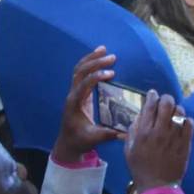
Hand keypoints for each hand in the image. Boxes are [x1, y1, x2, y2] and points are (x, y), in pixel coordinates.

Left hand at [54, 48, 123, 164]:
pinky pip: (81, 74)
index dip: (97, 77)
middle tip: (112, 57)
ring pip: (79, 70)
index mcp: (74, 103)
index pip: (84, 84)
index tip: (112, 73)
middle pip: (80, 72)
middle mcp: (72, 94)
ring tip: (103, 49)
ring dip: (91, 59)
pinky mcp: (78, 93)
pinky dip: (89, 64)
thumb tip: (126, 131)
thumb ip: (108, 134)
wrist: (68, 143)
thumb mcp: (94, 138)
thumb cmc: (79, 141)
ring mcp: (74, 92)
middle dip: (95, 62)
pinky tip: (99, 58)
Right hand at [123, 90, 193, 191]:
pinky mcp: (185, 144)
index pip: (149, 105)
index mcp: (144, 133)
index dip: (152, 96)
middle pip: (167, 104)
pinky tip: (182, 124)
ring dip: (176, 109)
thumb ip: (132, 130)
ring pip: (179, 112)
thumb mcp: (128, 149)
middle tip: (164, 102)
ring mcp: (174, 137)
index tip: (152, 94)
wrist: (157, 186)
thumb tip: (140, 116)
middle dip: (165, 99)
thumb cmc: (140, 168)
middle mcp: (159, 132)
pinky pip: (190, 124)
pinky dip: (186, 120)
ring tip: (174, 114)